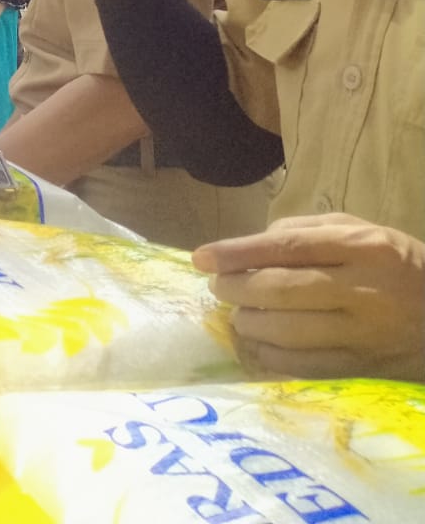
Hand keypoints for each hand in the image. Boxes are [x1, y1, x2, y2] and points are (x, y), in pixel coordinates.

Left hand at [194, 213, 424, 380]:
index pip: (286, 248)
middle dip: (235, 288)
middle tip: (218, 286)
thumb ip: (307, 231)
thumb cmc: (398, 267)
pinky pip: (301, 366)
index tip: (201, 258)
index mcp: (364, 247)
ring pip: (286, 331)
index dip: (236, 253)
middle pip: (280, 290)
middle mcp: (365, 290)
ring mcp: (364, 334)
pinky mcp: (362, 369)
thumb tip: (252, 245)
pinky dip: (267, 354)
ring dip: (248, 321)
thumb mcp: (364, 232)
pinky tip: (257, 342)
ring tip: (240, 312)